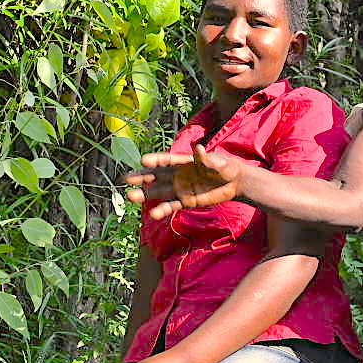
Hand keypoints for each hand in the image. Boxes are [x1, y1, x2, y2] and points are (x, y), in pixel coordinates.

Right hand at [121, 145, 246, 220]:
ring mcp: (180, 188)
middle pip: (157, 175)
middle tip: (127, 179)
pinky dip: (162, 210)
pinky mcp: (186, 201)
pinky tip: (152, 214)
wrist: (235, 182)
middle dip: (142, 177)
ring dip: (145, 194)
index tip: (144, 161)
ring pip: (159, 191)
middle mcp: (178, 174)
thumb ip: (208, 159)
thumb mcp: (220, 162)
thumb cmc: (227, 167)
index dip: (156, 160)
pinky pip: (171, 205)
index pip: (167, 160)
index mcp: (184, 162)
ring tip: (130, 196)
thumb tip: (199, 149)